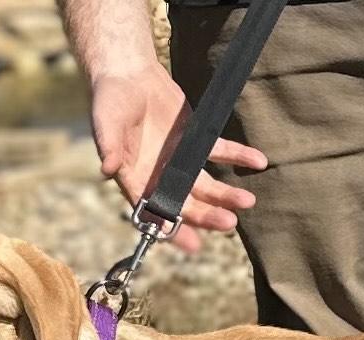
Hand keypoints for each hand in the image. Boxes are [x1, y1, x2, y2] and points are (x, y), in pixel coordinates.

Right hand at [88, 63, 267, 253]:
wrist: (128, 72)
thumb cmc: (109, 99)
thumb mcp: (105, 121)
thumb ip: (109, 146)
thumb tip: (107, 170)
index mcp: (135, 179)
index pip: (154, 211)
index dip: (172, 229)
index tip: (192, 244)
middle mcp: (159, 176)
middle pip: (186, 203)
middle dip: (207, 215)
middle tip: (229, 222)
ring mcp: (180, 160)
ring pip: (207, 184)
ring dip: (226, 195)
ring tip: (248, 201)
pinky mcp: (196, 140)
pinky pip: (221, 152)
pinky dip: (239, 157)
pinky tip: (258, 162)